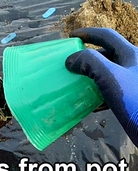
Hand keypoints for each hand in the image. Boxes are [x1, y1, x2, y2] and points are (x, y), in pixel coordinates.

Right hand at [65, 27, 137, 145]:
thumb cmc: (135, 101)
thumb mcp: (111, 78)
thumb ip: (90, 63)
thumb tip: (71, 60)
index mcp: (131, 55)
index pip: (106, 36)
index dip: (87, 34)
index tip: (70, 38)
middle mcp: (134, 65)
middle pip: (107, 55)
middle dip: (88, 58)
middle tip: (72, 65)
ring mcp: (133, 82)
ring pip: (109, 73)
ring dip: (91, 77)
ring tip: (76, 84)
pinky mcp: (132, 99)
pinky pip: (112, 90)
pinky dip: (98, 94)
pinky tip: (90, 104)